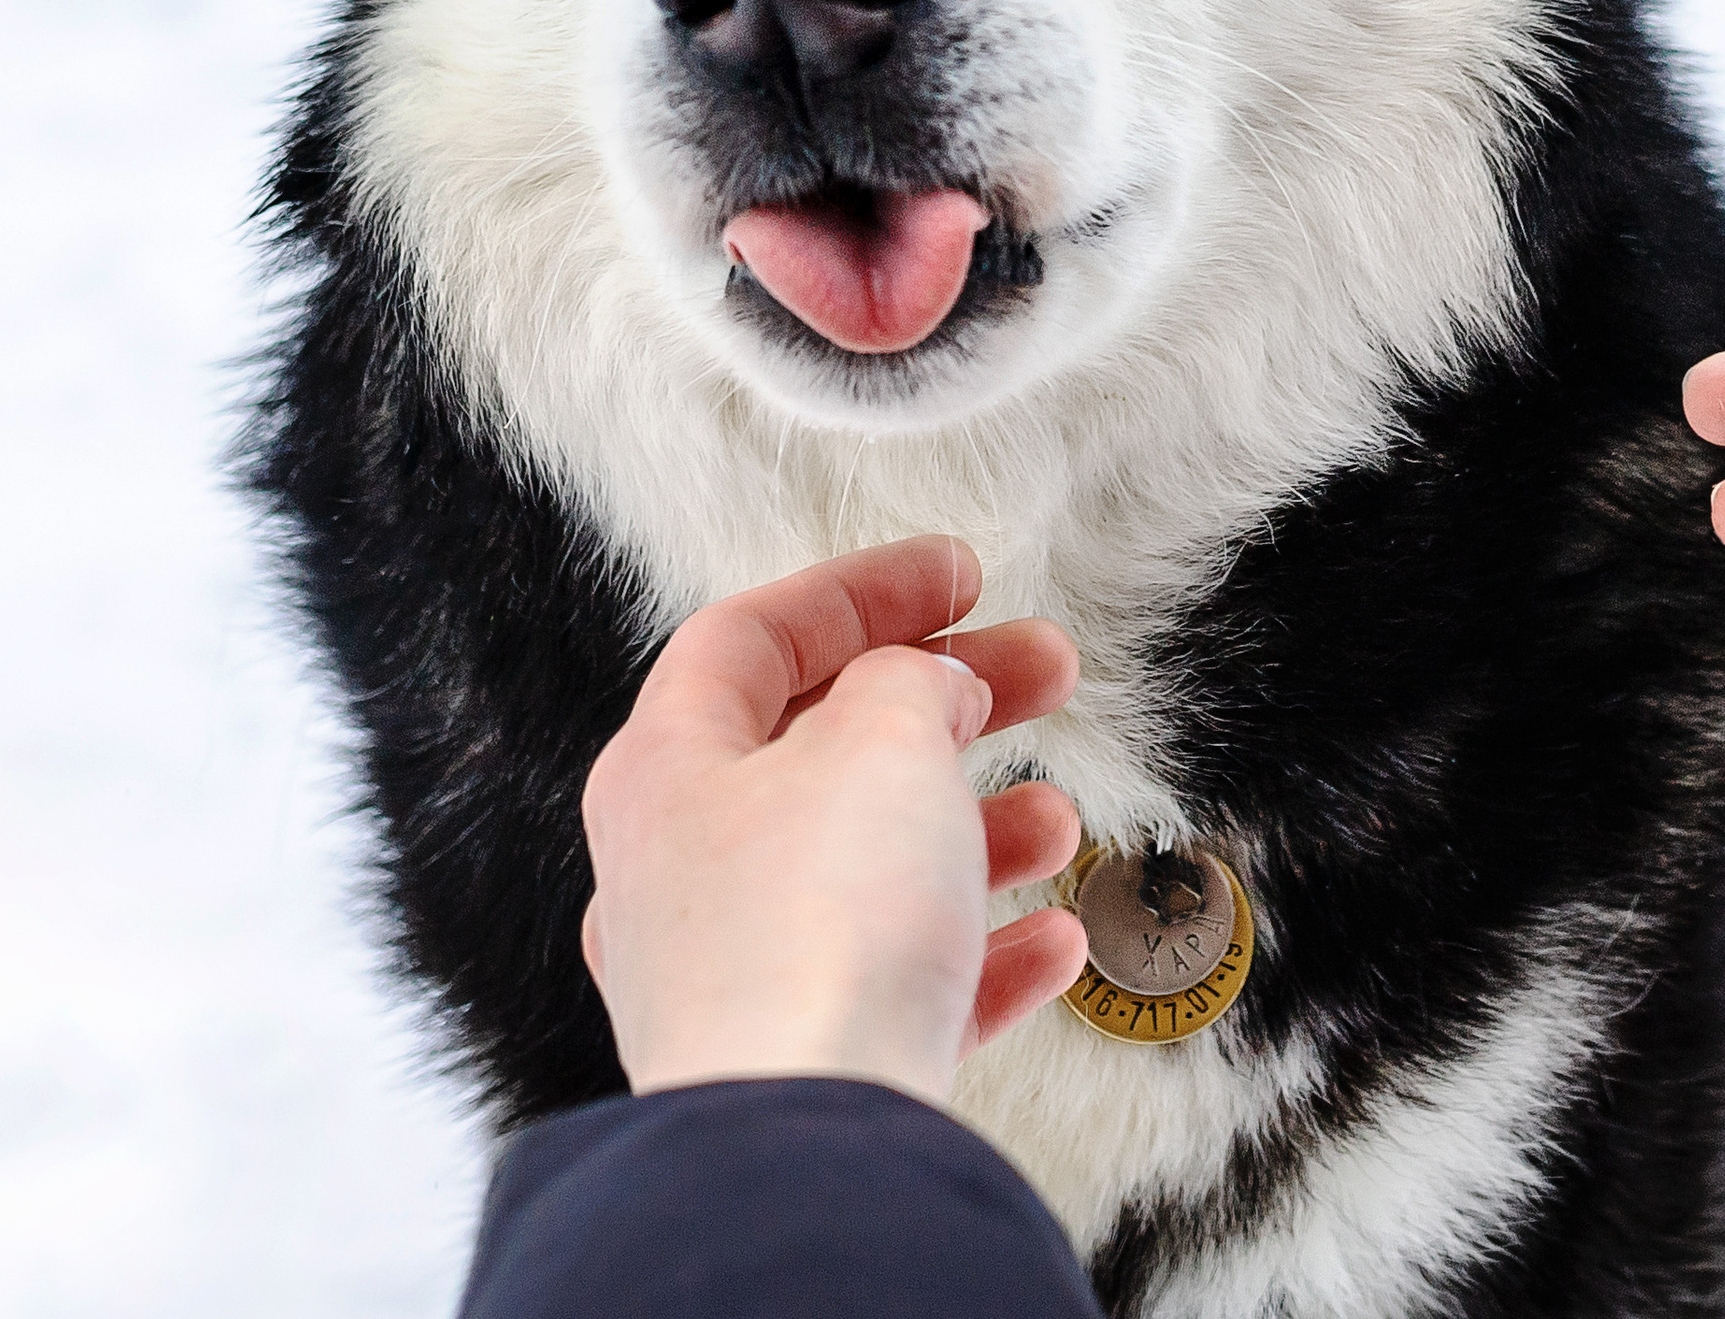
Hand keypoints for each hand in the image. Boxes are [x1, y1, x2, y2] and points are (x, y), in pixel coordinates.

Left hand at [578, 535, 1088, 1104]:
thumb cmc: (813, 931)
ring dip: (973, 830)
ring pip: (865, 868)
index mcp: (666, 767)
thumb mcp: (881, 740)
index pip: (753, 637)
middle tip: (1040, 670)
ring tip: (1057, 818)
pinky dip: (977, 954)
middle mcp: (682, 869)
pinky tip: (1051, 944)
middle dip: (946, 702)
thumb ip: (910, 682)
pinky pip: (894, 985)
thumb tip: (924, 684)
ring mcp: (735, 974)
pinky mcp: (797, 1064)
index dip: (862, 591)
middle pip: (824, 747)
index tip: (956, 576)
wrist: (805, 1148)